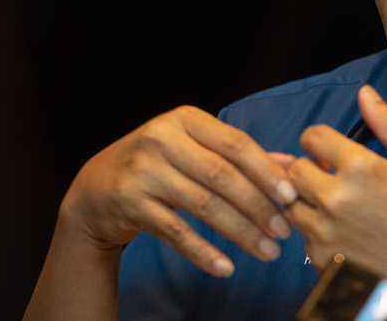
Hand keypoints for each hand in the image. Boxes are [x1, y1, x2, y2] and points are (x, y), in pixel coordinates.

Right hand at [60, 105, 298, 276]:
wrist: (95, 188)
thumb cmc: (159, 164)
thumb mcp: (194, 148)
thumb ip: (240, 155)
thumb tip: (291, 165)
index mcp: (185, 120)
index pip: (235, 143)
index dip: (266, 170)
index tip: (292, 195)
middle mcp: (161, 140)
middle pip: (222, 176)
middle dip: (259, 206)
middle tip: (285, 230)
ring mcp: (143, 172)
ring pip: (203, 205)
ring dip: (240, 232)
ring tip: (268, 250)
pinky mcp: (129, 204)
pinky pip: (175, 232)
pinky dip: (203, 251)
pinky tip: (227, 266)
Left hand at [283, 85, 386, 282]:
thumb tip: (365, 94)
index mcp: (361, 168)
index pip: (313, 136)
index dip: (321, 138)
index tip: (331, 149)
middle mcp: (336, 199)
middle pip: (296, 169)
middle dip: (312, 166)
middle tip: (334, 174)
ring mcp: (326, 231)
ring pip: (291, 202)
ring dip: (307, 197)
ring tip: (335, 201)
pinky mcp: (323, 259)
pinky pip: (301, 234)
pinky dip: (314, 227)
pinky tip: (339, 226)